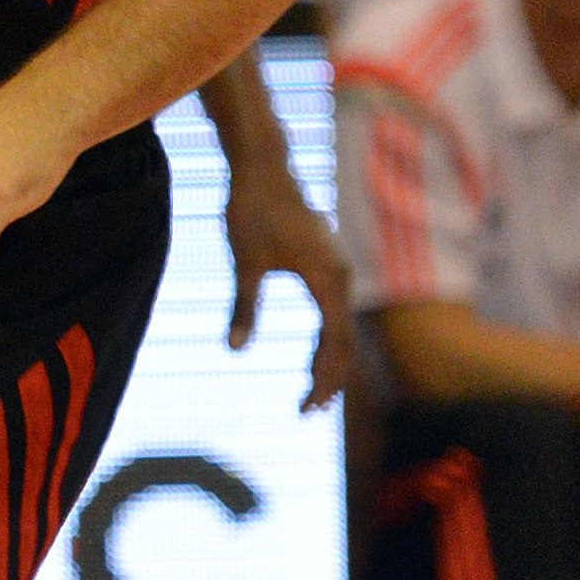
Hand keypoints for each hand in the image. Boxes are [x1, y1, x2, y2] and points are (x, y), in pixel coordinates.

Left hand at [223, 164, 352, 409]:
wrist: (263, 168)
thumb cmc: (252, 212)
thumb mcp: (244, 263)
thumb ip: (243, 308)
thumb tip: (234, 351)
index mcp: (328, 281)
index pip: (335, 345)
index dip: (323, 379)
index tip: (305, 408)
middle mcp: (342, 277)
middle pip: (345, 341)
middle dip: (329, 378)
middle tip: (309, 411)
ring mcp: (339, 269)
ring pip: (342, 327)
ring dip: (329, 360)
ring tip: (313, 392)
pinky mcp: (329, 263)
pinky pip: (336, 310)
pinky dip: (327, 338)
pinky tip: (313, 355)